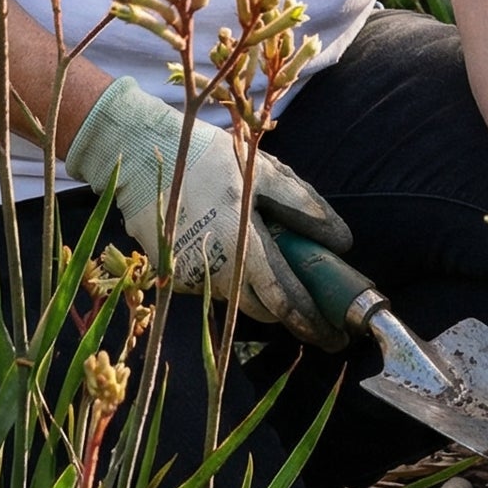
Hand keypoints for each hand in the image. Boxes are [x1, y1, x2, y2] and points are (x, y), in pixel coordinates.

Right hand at [66, 77, 351, 347]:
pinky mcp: (175, 274)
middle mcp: (214, 266)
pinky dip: (234, 278)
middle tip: (319, 320)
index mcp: (240, 238)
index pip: (280, 295)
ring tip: (286, 287)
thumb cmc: (211, 157)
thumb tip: (342, 241)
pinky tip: (239, 256)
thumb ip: (302, 205)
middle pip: (262, 308)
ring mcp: (191, 274)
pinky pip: (214, 285)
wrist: (145, 153)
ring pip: (238, 298)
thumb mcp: (262, 170)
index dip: (309, 318)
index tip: (333, 334)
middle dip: (292, 318)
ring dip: (262, 297)